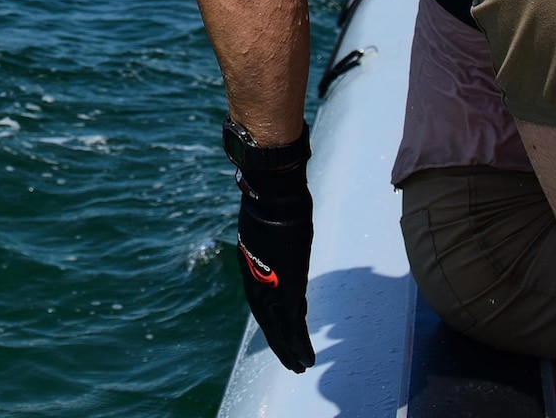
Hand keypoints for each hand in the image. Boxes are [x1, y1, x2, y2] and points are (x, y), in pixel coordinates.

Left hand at [225, 121, 315, 372]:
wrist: (272, 189)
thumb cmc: (272, 194)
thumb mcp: (269, 217)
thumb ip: (274, 230)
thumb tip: (285, 218)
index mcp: (250, 260)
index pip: (259, 297)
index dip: (268, 316)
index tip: (277, 330)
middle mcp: (257, 275)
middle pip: (265, 316)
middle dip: (277, 340)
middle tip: (289, 361)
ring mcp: (272, 281)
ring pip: (279, 325)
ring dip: (288, 348)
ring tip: (299, 366)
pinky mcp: (288, 285)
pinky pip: (292, 322)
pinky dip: (297, 342)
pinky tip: (304, 358)